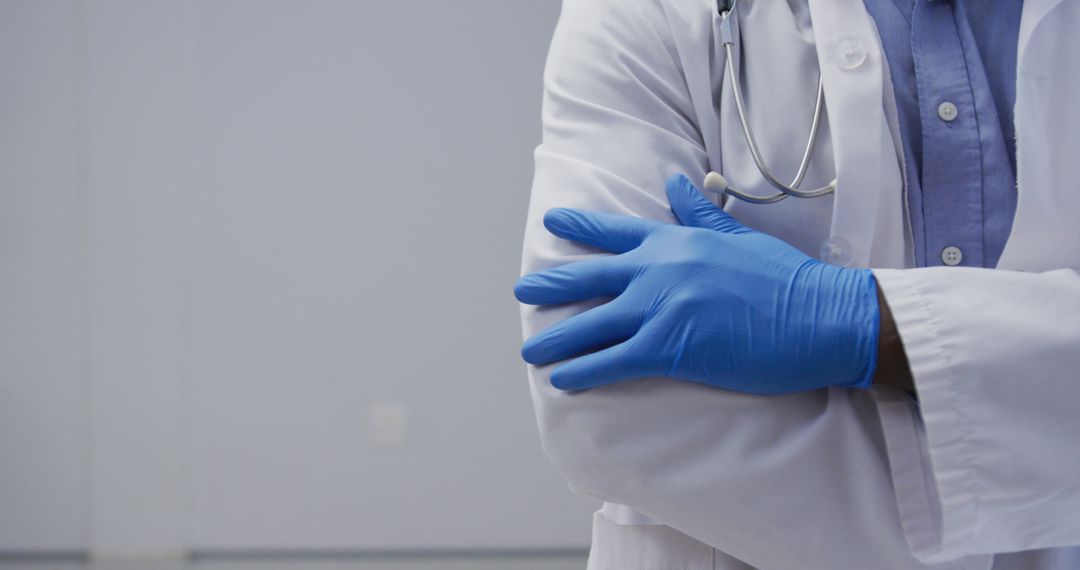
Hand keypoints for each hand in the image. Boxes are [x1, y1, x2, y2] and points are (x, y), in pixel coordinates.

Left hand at [514, 174, 880, 393]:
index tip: (551, 223)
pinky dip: (583, 372)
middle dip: (550, 286)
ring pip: (591, 325)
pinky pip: (612, 362)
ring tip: (530, 350)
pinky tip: (562, 381)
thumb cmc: (784, 278)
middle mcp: (657, 271)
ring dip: (556, 340)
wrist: (817, 316)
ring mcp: (660, 309)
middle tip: (522, 292)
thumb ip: (700, 213)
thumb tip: (677, 183)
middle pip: (589, 277)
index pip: (615, 231)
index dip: (578, 228)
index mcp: (675, 241)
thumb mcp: (739, 235)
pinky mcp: (668, 347)